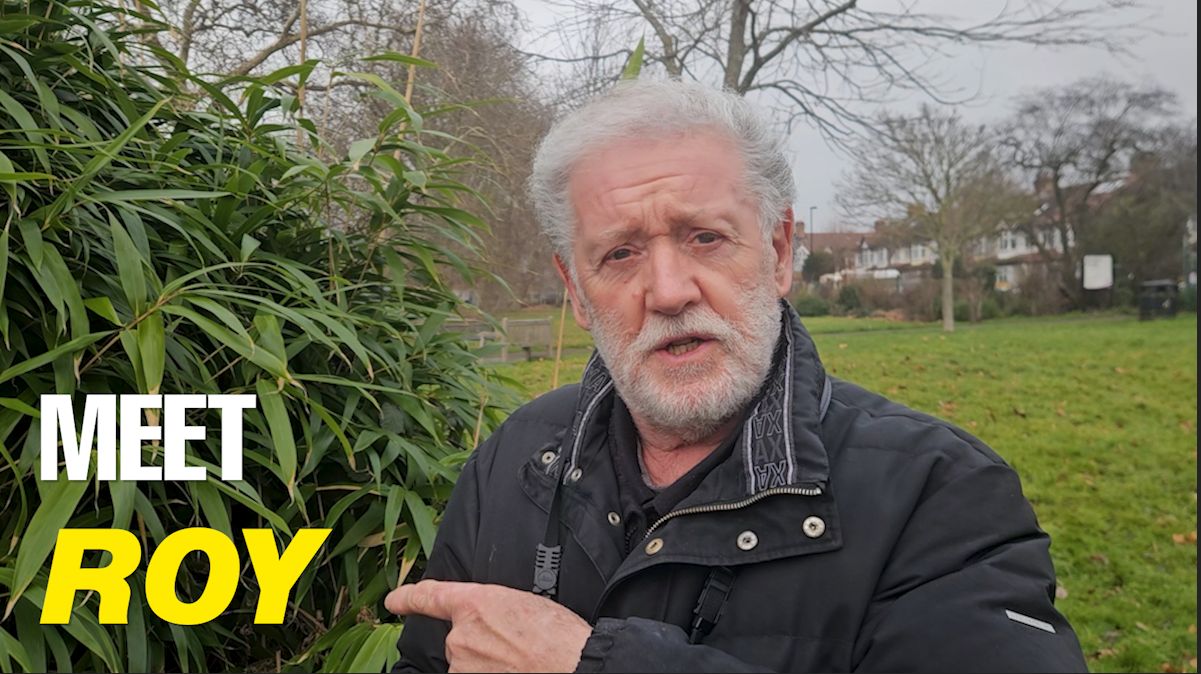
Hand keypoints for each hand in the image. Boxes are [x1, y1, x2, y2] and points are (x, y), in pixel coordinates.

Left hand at [386, 579, 592, 672]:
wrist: (574, 665)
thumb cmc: (560, 635)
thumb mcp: (523, 604)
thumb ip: (493, 608)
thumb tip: (487, 621)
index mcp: (476, 603)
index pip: (430, 596)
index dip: (408, 597)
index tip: (394, 601)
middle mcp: (461, 635)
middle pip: (458, 639)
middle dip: (479, 643)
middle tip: (513, 646)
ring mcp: (462, 666)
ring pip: (466, 665)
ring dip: (486, 664)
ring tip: (519, 661)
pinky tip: (515, 670)